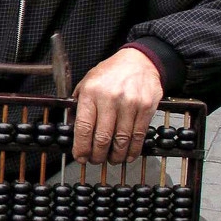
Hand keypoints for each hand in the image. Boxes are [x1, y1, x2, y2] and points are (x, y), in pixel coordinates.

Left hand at [71, 49, 162, 164]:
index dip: (81, 147)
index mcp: (91, 93)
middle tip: (96, 160)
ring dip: (116, 155)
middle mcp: (110, 98)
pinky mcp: (146, 107)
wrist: (139, 60)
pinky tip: (128, 155)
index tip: (81, 157)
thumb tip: (73, 132)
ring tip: (112, 159)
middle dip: (98, 155)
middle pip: (102, 137)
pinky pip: (138, 135)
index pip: (83, 127)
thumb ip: (79, 105)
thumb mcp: (87, 83)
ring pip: (122, 140)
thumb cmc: (110, 73)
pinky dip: (133, 149)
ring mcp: (130, 103)